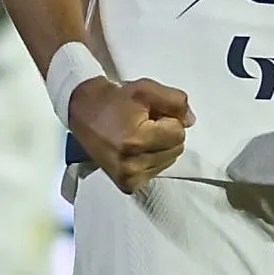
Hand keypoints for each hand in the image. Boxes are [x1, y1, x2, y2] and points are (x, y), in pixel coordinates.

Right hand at [68, 76, 193, 193]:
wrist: (83, 111)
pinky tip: (134, 149)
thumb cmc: (115, 99)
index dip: (168, 118)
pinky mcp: (126, 185)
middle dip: (165, 133)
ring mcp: (128, 178)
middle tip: (142, 123)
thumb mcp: (147, 89)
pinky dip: (151, 159)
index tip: (149, 113)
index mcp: (136, 141)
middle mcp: (132, 165)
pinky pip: (156, 172)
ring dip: (159, 146)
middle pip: (176, 149)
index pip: (179, 133)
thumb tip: (190, 121)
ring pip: (168, 161)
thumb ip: (175, 102)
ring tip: (136, 134)